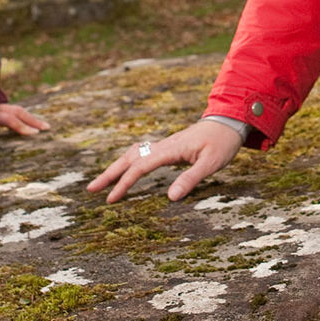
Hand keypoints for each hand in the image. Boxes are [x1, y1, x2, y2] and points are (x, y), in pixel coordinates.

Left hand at [0, 103, 50, 143]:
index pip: (8, 119)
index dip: (21, 127)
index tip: (34, 134)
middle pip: (19, 113)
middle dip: (33, 122)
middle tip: (47, 129)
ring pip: (20, 110)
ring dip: (32, 118)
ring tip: (45, 126)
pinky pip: (15, 110)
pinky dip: (25, 116)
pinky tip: (33, 121)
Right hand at [86, 120, 241, 202]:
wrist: (228, 121)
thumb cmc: (222, 143)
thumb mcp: (212, 163)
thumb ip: (191, 179)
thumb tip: (170, 197)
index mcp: (170, 150)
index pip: (139, 167)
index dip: (123, 183)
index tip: (111, 199)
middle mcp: (162, 146)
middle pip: (128, 159)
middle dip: (109, 174)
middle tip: (90, 190)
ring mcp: (164, 145)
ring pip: (132, 155)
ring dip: (116, 168)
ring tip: (102, 183)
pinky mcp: (168, 147)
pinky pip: (141, 154)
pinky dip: (128, 162)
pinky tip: (125, 170)